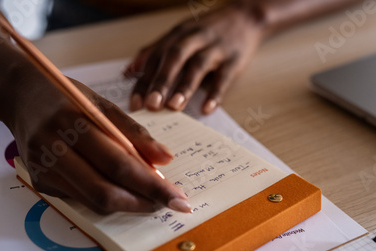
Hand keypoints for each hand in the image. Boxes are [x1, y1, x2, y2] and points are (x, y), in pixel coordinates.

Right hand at [0, 69, 190, 214]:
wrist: (20, 96)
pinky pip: (80, 199)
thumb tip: (166, 159)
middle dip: (144, 203)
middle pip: (105, 191)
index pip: (121, 165)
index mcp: (73, 123)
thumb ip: (135, 133)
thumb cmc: (68, 96)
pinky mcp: (40, 181)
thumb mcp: (102, 104)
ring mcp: (43, 168)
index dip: (153, 186)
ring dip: (128, 204)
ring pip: (92, 201)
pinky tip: (123, 192)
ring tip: (151, 198)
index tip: (180, 199)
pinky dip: (106, 199)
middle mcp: (54, 149)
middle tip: (170, 204)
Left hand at [125, 2, 263, 113]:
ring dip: (185, 86)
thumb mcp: (180, 34)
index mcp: (178, 34)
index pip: (156, 57)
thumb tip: (129, 71)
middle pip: (174, 58)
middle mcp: (194, 38)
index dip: (144, 80)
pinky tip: (207, 108)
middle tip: (151, 105)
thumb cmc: (208, 31)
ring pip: (198, 65)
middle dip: (161, 81)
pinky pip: (224, 77)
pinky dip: (216, 93)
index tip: (135, 103)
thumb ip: (155, 50)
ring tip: (174, 106)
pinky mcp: (235, 59)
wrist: (246, 17)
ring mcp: (216, 48)